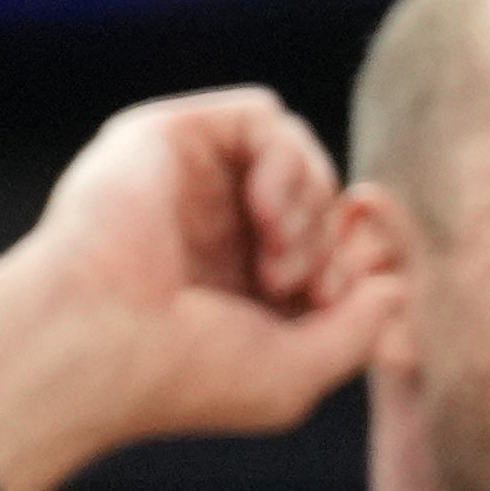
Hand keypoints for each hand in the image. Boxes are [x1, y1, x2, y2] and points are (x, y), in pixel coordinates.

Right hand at [0, 87, 380, 490]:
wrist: (92, 344)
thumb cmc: (181, 375)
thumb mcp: (298, 373)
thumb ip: (363, 327)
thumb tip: (397, 280)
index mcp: (237, 280)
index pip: (330, 238)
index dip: (359, 256)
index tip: (348, 293)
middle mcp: (214, 225)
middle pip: (322, 191)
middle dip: (334, 239)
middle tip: (306, 288)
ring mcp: (190, 179)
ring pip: (298, 150)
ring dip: (312, 204)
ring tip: (279, 262)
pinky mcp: (169, 135)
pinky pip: (263, 115)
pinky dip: (286, 161)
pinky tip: (266, 214)